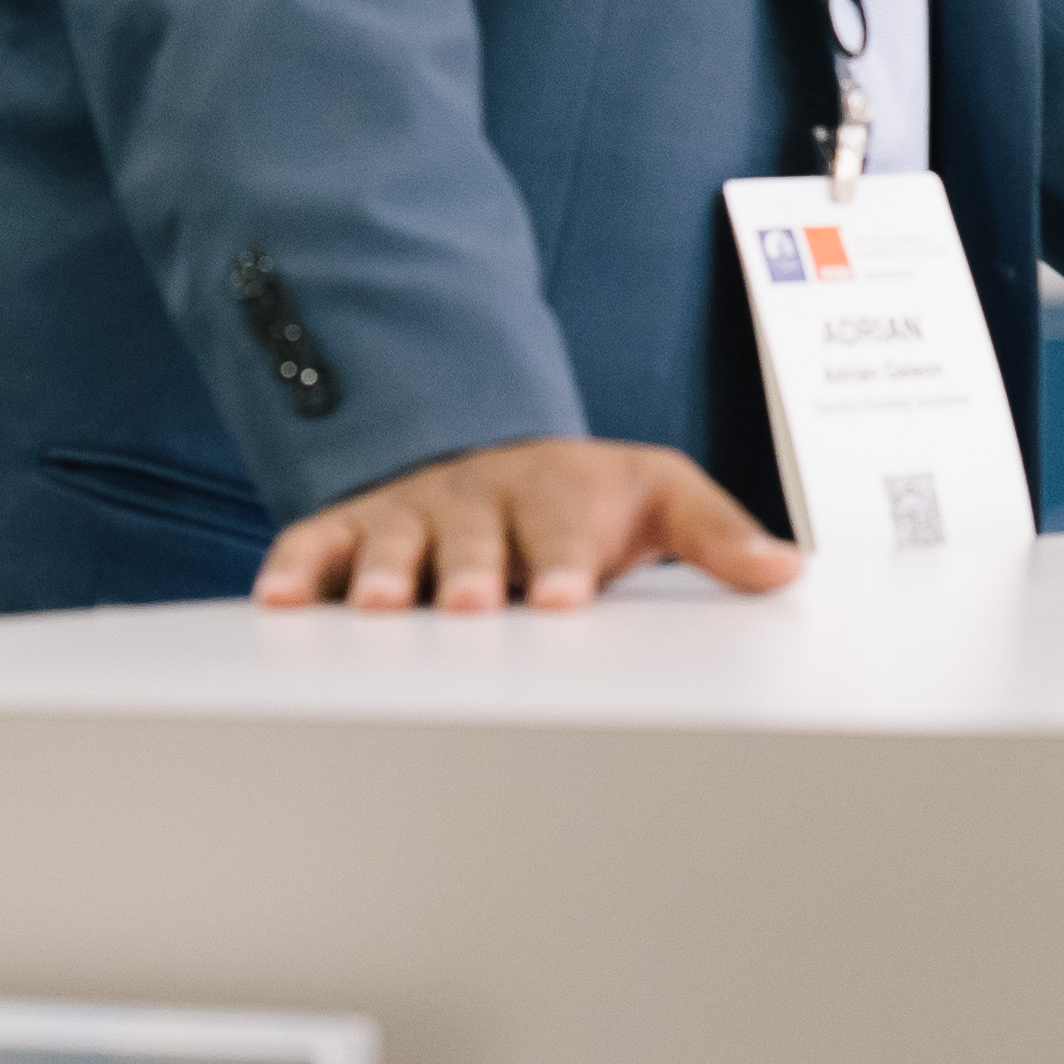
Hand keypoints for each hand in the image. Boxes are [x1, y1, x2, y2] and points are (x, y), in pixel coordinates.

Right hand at [256, 438, 798, 614]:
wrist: (496, 450)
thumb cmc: (585, 496)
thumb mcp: (658, 496)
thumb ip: (719, 535)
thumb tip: (787, 571)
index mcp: (556, 492)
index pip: (561, 527)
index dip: (562, 561)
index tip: (564, 598)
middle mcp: (479, 499)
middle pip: (472, 536)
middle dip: (468, 570)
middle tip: (470, 606)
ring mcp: (412, 512)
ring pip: (392, 541)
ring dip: (381, 574)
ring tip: (376, 612)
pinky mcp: (352, 528)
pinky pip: (314, 544)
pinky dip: (293, 569)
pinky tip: (277, 603)